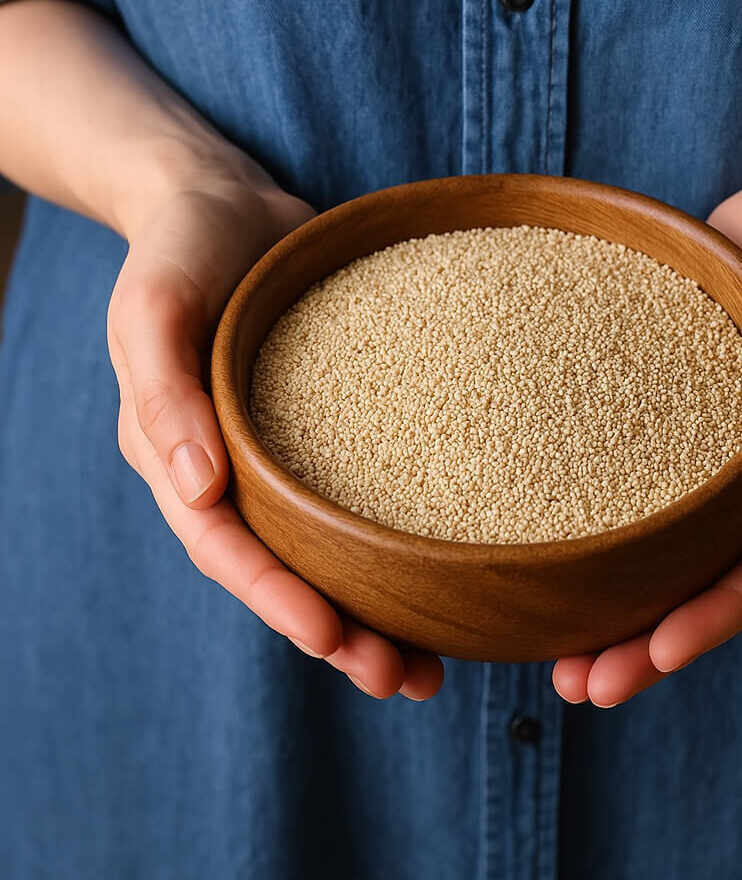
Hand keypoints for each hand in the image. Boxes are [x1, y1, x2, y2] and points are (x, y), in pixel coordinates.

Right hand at [106, 153, 443, 699]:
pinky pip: (361, 494)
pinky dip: (393, 541)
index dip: (275, 597)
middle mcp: (232, 467)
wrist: (224, 201)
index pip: (224, 546)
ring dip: (373, 607)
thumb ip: (162, 392)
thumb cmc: (180, 248)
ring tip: (430, 663)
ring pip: (326, 547)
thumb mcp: (155, 306)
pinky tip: (447, 570)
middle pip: (282, 567)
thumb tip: (197, 490)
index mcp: (179, 454)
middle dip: (336, 631)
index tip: (333, 640)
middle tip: (401, 679)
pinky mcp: (332, 427)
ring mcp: (283, 452)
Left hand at [551, 153, 741, 705]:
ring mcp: (731, 458)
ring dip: (624, 608)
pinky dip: (611, 534)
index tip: (655, 656)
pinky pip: (650, 491)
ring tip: (558, 656)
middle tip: (582, 688)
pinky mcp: (686, 424)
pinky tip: (556, 557)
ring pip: (678, 552)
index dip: (718, 617)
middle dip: (655, 642)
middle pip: (716, 580)